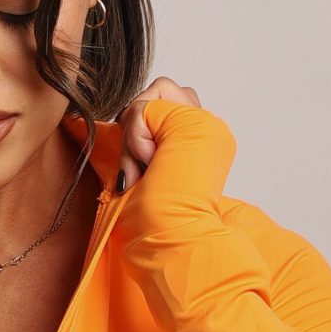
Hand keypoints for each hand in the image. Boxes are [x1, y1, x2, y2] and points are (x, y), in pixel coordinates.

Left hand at [110, 86, 239, 248]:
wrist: (172, 238)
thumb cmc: (154, 221)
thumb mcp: (144, 170)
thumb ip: (143, 139)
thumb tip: (122, 116)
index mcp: (201, 142)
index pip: (163, 104)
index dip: (141, 131)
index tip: (144, 171)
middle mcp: (208, 128)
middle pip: (158, 93)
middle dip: (136, 128)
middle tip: (141, 170)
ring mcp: (204, 122)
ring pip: (150, 96)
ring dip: (134, 135)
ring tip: (145, 168)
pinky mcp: (194, 120)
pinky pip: (143, 107)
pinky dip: (135, 137)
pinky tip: (149, 163)